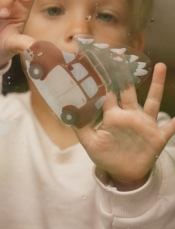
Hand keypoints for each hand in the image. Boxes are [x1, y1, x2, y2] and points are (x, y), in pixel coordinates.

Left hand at [74, 63, 174, 190]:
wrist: (123, 173)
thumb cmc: (105, 155)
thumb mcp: (90, 143)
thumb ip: (80, 128)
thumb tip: (65, 113)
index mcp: (112, 116)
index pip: (107, 94)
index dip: (103, 80)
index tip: (99, 63)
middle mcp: (129, 115)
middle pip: (127, 91)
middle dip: (125, 74)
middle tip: (122, 55)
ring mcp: (144, 124)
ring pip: (151, 100)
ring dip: (155, 84)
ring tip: (159, 66)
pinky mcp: (157, 137)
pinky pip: (170, 128)